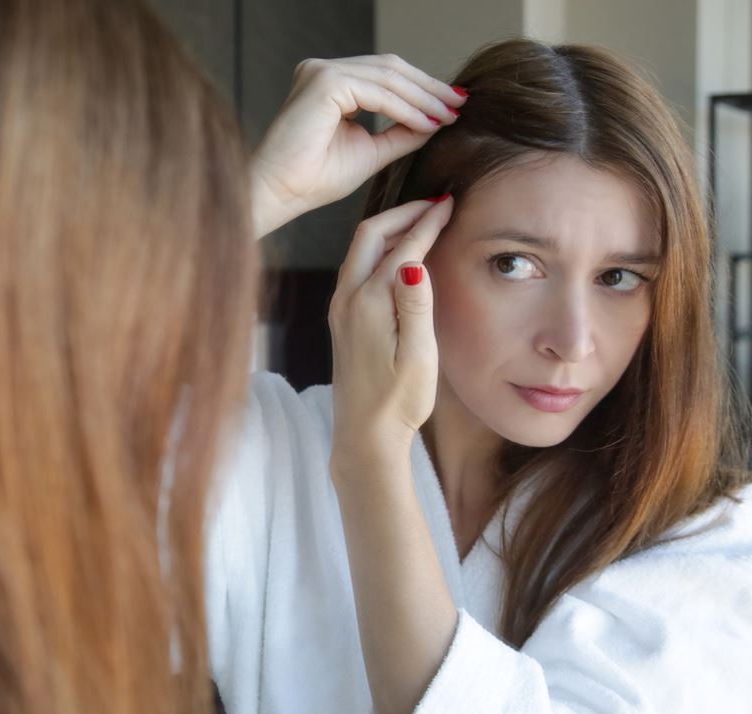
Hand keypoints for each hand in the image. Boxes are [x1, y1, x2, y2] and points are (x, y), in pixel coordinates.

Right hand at [250, 55, 465, 237]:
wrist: (280, 194)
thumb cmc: (314, 180)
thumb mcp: (370, 152)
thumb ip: (400, 133)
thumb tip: (436, 121)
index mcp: (330, 83)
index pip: (385, 76)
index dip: (422, 89)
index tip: (453, 107)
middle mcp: (323, 70)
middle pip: (391, 69)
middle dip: (429, 87)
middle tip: (460, 104)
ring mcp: (321, 72)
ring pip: (388, 77)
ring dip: (423, 98)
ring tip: (448, 115)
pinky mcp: (324, 82)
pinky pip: (378, 93)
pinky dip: (406, 108)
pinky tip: (427, 123)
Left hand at [328, 196, 453, 476]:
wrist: (364, 434)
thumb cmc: (398, 400)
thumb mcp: (418, 356)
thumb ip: (416, 306)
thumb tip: (413, 261)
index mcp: (368, 304)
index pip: (401, 247)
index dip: (428, 221)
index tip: (450, 203)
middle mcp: (346, 299)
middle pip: (369, 234)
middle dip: (403, 213)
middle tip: (435, 203)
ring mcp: (340, 308)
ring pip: (360, 249)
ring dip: (390, 229)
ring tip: (422, 219)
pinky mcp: (341, 319)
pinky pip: (357, 267)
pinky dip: (380, 249)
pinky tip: (399, 253)